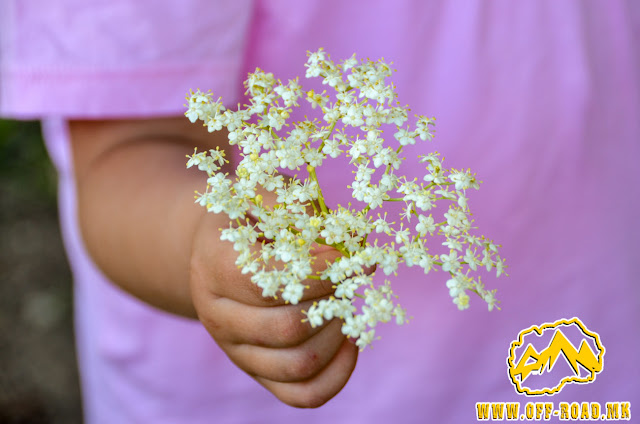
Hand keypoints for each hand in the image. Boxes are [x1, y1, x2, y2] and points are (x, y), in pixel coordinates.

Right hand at [189, 210, 358, 407]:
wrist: (215, 253)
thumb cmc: (248, 219)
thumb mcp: (261, 195)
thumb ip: (296, 205)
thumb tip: (349, 238)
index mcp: (215, 267)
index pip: (273, 283)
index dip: (323, 272)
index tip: (355, 257)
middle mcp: (218, 317)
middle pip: (287, 328)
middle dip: (332, 301)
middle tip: (348, 278)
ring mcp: (236, 351)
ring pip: (299, 365)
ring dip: (337, 335)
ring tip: (343, 303)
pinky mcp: (257, 372)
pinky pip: (302, 396)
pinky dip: (338, 375)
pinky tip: (350, 341)